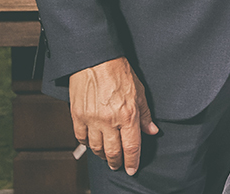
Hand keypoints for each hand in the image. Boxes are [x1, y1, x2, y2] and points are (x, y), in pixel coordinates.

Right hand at [69, 57, 158, 174]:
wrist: (96, 60)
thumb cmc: (118, 72)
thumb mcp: (140, 91)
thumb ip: (145, 114)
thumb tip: (152, 130)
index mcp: (128, 115)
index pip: (132, 146)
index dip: (133, 161)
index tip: (132, 169)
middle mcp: (109, 120)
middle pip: (113, 152)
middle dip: (117, 162)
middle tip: (119, 165)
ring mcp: (92, 120)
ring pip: (96, 148)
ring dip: (102, 155)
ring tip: (107, 156)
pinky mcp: (77, 116)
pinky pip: (81, 138)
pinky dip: (87, 144)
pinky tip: (92, 143)